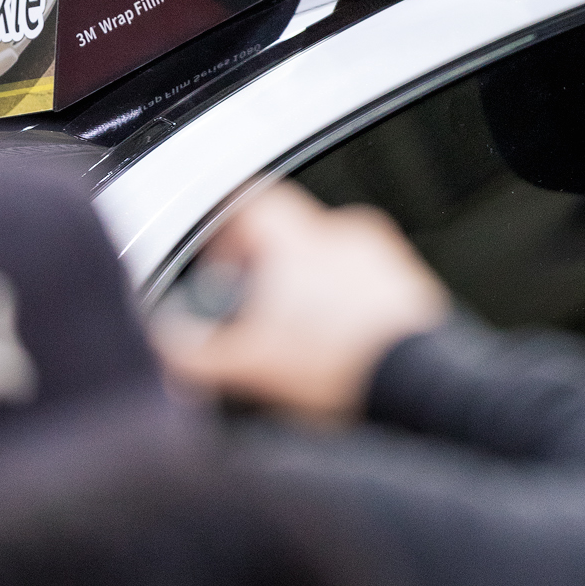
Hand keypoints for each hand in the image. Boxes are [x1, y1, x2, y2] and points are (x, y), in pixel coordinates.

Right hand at [152, 182, 450, 421]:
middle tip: (250, 314)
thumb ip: (197, 353)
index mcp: (298, 239)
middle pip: (284, 236)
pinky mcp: (405, 278)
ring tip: (294, 336)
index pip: (249, 204)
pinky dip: (341, 302)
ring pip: (323, 258)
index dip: (222, 232)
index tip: (216, 263)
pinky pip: (360, 278)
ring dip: (302, 288)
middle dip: (262, 274)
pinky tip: (333, 344)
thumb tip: (167, 347)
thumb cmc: (342, 365)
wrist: (417, 381)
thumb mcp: (251, 365)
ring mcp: (378, 253)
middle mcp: (342, 233)